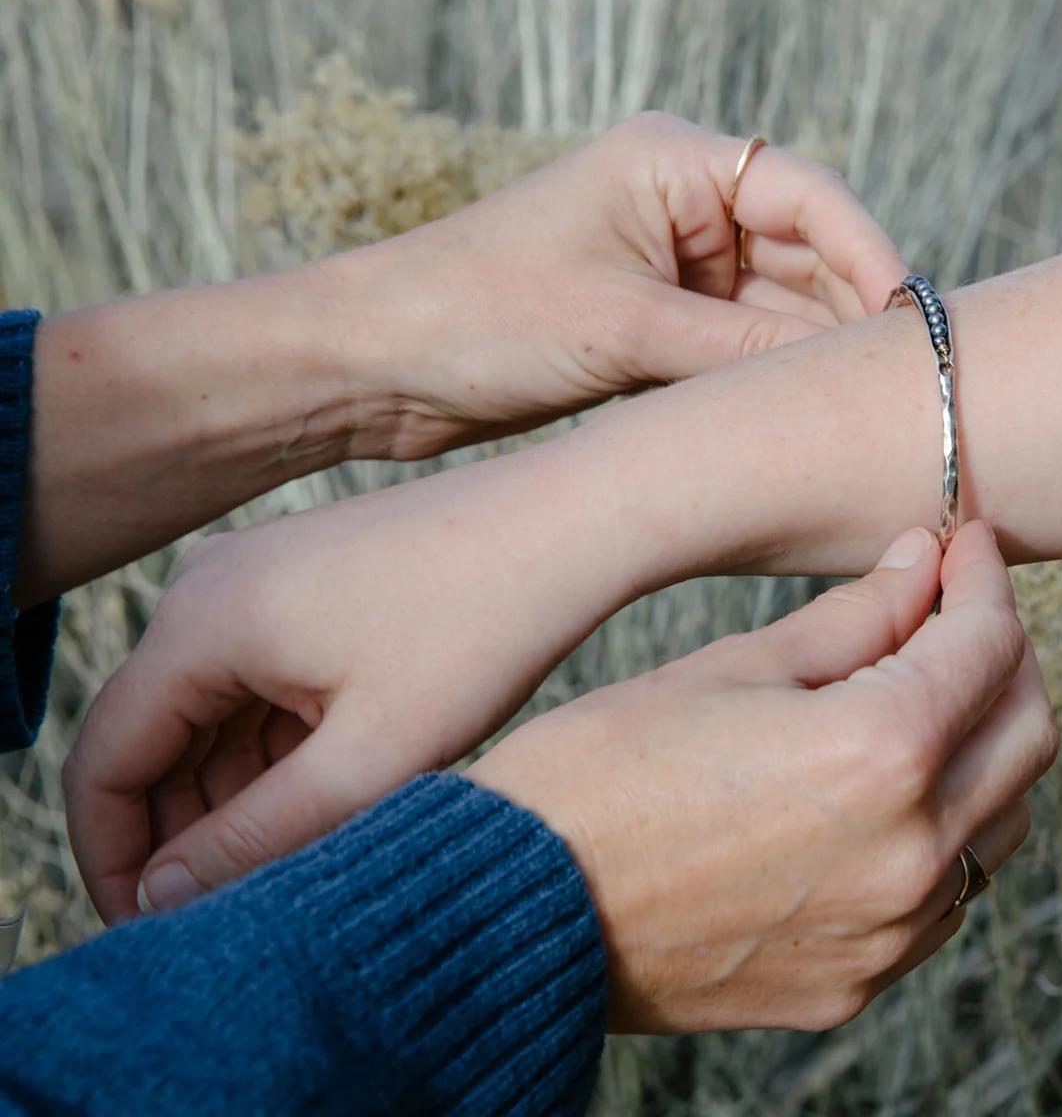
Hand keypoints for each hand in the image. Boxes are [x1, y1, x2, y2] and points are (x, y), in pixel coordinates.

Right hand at [61, 434, 632, 921]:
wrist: (571, 520)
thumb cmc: (484, 626)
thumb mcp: (372, 756)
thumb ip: (256, 836)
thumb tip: (161, 898)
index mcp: (200, 625)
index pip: (104, 765)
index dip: (117, 859)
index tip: (157, 928)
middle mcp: (207, 591)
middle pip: (154, 741)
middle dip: (187, 832)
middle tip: (242, 908)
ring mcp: (256, 580)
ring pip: (211, 719)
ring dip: (241, 794)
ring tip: (305, 857)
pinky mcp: (304, 584)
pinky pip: (258, 685)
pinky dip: (282, 748)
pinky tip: (337, 796)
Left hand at [326, 111, 905, 459]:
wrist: (373, 365)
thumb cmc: (477, 316)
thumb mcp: (621, 331)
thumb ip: (739, 347)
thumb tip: (840, 371)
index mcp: (671, 162)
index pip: (804, 193)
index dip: (866, 251)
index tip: (903, 319)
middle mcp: (680, 202)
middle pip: (804, 247)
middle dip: (849, 306)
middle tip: (899, 377)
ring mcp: (670, 262)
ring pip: (779, 300)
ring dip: (813, 346)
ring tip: (864, 402)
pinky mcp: (655, 318)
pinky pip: (741, 341)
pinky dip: (771, 372)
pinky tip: (808, 412)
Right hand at [469, 523, 1058, 1031]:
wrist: (512, 915)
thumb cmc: (600, 773)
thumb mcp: (732, 667)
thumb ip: (854, 618)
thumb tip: (920, 563)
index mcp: (882, 753)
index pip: (988, 646)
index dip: (982, 580)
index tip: (964, 546)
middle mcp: (912, 853)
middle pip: (1027, 735)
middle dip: (1003, 659)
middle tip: (953, 613)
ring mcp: (892, 931)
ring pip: (1002, 823)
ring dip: (984, 748)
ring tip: (920, 698)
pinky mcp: (859, 981)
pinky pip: (947, 896)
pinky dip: (943, 831)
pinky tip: (885, 794)